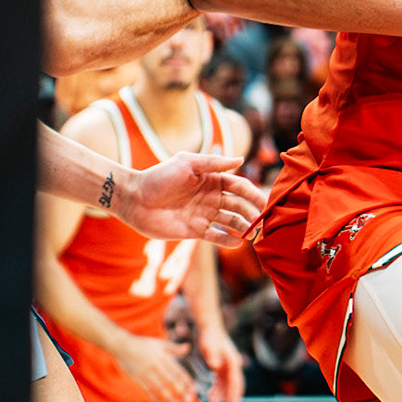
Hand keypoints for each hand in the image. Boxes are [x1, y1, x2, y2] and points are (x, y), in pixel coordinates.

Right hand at [110, 333, 196, 401]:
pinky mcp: (137, 378)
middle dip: (181, 391)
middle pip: (171, 381)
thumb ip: (174, 348)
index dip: (187, 381)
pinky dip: (153, 398)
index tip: (194, 389)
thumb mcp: (160, 344)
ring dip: (169, 397)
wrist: (123, 345)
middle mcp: (156, 366)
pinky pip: (147, 390)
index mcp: (164, 358)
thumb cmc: (143, 344)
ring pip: (160, 387)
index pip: (178, 371)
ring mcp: (146, 373)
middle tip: (189, 400)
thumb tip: (188, 347)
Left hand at [118, 154, 265, 244]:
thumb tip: (241, 159)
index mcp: (212, 180)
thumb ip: (214, 163)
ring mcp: (204, 215)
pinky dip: (227, 240)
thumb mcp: (187, 163)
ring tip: (255, 235)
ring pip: (231, 222)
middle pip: (239, 205)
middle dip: (253, 213)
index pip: (239, 186)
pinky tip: (238, 243)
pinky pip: (216, 236)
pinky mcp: (195, 231)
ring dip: (244, 227)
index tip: (266, 202)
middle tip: (266, 222)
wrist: (135, 199)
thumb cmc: (159, 177)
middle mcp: (211, 198)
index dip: (253, 193)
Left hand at [196, 325, 245, 401]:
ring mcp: (228, 366)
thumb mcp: (209, 345)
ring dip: (222, 395)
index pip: (235, 382)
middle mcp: (232, 364)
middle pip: (235, 385)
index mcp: (232, 361)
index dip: (234, 395)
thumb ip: (212, 356)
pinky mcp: (222, 366)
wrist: (209, 327)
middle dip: (233, 398)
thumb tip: (215, 367)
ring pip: (227, 385)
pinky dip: (217, 389)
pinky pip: (221, 381)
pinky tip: (210, 396)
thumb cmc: (209, 336)